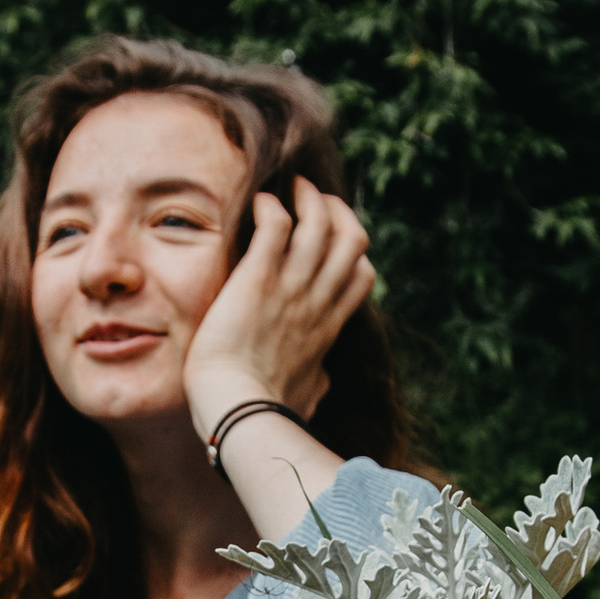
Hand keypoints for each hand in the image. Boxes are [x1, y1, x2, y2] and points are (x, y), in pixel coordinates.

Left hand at [181, 176, 375, 438]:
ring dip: (308, 198)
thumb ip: (316, 382)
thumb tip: (320, 385)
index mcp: (328, 328)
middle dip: (337, 212)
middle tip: (313, 200)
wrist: (237, 411)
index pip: (362, 275)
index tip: (330, 242)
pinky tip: (259, 204)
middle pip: (352, 239)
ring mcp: (291, 288)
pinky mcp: (258, 279)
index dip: (353, 252)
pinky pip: (276, 225)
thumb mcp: (305, 396)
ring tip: (290, 187)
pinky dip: (272, 207)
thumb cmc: (265, 411)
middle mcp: (316, 301)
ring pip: (321, 223)